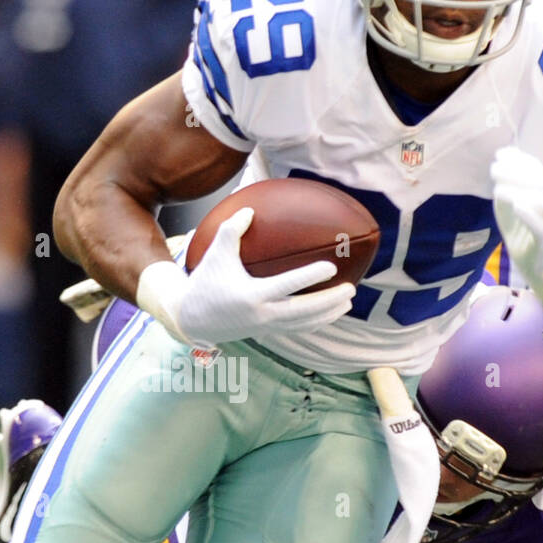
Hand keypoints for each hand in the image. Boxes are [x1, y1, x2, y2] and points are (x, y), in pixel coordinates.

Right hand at [136, 208, 354, 347]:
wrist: (191, 318)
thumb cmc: (205, 281)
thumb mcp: (215, 252)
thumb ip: (232, 229)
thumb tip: (251, 210)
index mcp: (251, 296)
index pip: (287, 286)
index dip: (310, 277)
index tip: (331, 267)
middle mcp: (262, 315)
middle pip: (304, 312)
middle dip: (329, 302)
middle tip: (351, 289)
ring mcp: (265, 327)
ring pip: (303, 324)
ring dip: (328, 314)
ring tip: (348, 302)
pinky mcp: (266, 332)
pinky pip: (296, 328)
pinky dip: (315, 322)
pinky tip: (329, 313)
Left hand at [490, 145, 542, 308]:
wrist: (536, 262)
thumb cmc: (522, 227)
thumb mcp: (511, 200)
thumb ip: (507, 180)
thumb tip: (502, 152)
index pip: (536, 169)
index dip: (519, 160)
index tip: (499, 155)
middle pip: (541, 182)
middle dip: (517, 173)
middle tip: (493, 170)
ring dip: (521, 192)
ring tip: (498, 190)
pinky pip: (542, 226)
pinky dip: (529, 215)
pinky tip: (516, 206)